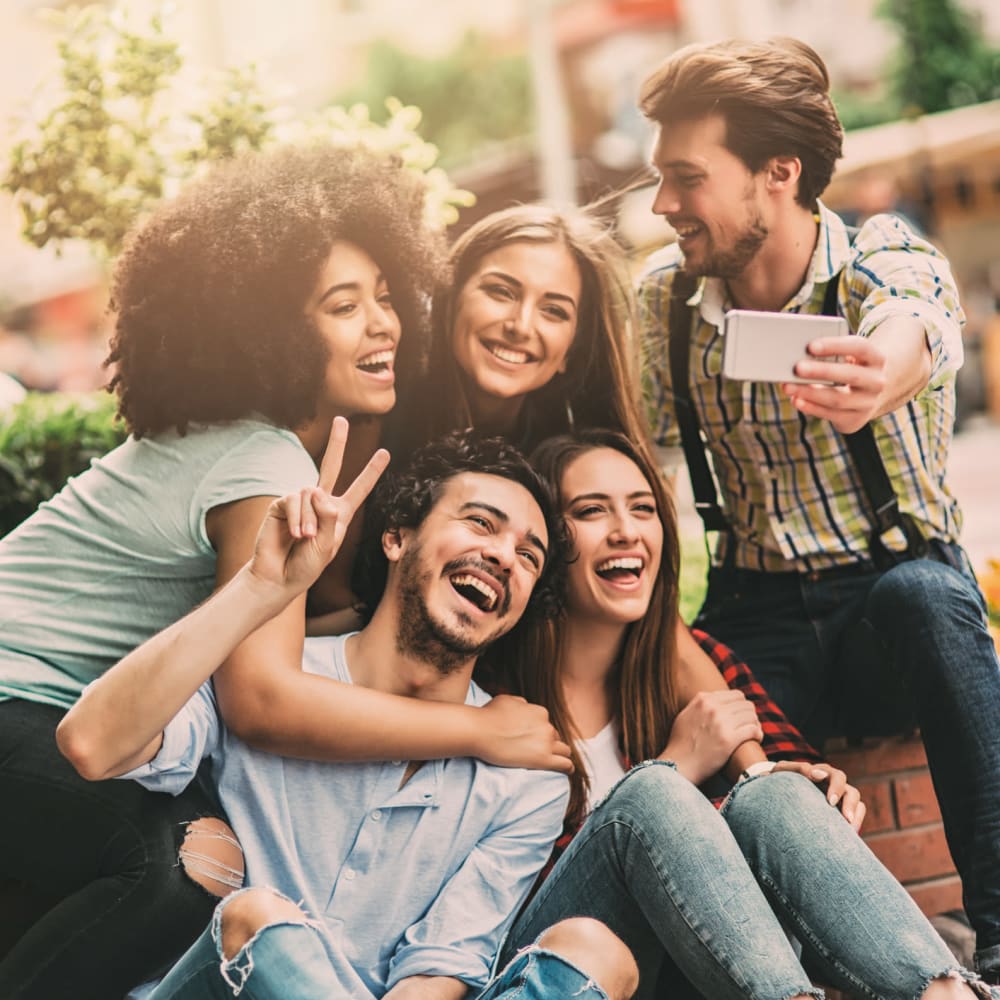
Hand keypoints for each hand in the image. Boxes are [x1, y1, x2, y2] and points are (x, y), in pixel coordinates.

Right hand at [249, 417, 387, 596]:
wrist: (278, 576)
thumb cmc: (305, 566)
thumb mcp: (326, 547)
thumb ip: (327, 519)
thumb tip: (318, 490)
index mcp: (339, 514)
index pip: (359, 489)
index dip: (371, 471)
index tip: (384, 452)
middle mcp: (320, 503)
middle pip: (331, 466)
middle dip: (336, 443)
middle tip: (340, 419)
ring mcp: (300, 501)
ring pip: (311, 493)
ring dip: (309, 518)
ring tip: (305, 538)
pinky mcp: (281, 504)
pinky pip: (293, 500)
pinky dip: (297, 518)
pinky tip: (294, 534)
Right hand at [477, 695, 572, 773]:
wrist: (480, 731)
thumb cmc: (488, 715)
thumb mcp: (507, 700)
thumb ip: (521, 703)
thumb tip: (525, 706)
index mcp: (540, 712)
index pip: (546, 724)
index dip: (540, 732)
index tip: (532, 739)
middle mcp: (546, 726)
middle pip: (554, 737)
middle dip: (548, 743)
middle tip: (537, 751)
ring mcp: (546, 743)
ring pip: (564, 750)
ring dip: (559, 755)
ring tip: (555, 762)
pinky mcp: (543, 759)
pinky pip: (565, 764)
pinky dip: (567, 768)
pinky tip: (567, 771)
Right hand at [660, 690, 762, 785]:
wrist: (678, 765)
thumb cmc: (681, 744)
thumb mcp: (685, 716)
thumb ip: (700, 706)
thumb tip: (714, 701)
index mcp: (703, 699)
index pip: (735, 695)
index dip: (741, 706)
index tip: (741, 716)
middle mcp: (712, 707)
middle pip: (745, 704)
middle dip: (749, 715)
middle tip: (748, 726)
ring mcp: (721, 722)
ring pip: (751, 716)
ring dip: (755, 724)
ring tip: (753, 734)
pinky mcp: (729, 739)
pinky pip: (753, 730)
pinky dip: (758, 734)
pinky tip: (756, 739)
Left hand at [773, 760, 865, 831]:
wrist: (778, 794)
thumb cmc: (782, 779)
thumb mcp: (783, 771)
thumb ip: (797, 768)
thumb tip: (814, 773)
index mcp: (823, 773)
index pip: (835, 776)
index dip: (836, 787)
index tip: (830, 801)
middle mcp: (835, 786)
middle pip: (851, 791)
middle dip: (849, 804)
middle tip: (845, 817)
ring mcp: (840, 799)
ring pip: (858, 804)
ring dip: (855, 815)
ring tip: (849, 828)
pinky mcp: (841, 813)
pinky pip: (856, 818)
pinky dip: (856, 824)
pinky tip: (849, 835)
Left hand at [782, 335, 886, 433]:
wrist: (867, 395)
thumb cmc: (848, 369)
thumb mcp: (847, 358)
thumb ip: (829, 355)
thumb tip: (797, 356)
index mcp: (876, 358)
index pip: (860, 347)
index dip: (836, 346)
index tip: (811, 346)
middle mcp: (877, 381)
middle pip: (850, 375)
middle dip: (822, 371)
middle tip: (797, 368)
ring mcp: (868, 403)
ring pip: (837, 398)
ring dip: (810, 393)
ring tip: (788, 386)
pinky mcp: (856, 419)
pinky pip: (831, 414)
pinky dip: (811, 407)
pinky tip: (796, 400)